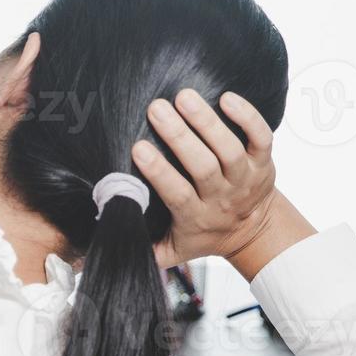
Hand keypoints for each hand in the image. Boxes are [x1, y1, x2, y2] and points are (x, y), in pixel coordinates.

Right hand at [132, 89, 308, 276]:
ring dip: (207, 122)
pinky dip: (248, 117)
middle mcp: (222, 196)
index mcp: (195, 216)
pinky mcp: (263, 161)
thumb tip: (92, 258)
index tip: (137, 148)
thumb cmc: (204, 235)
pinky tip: (227, 97)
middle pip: (203, 166)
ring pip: (229, 149)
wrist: (252, 232)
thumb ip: (141, 252)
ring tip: (184, 97)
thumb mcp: (173, 252)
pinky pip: (261, 136)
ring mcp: (245, 177)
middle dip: (180, 137)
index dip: (159, 171)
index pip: (176, 193)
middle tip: (156, 108)